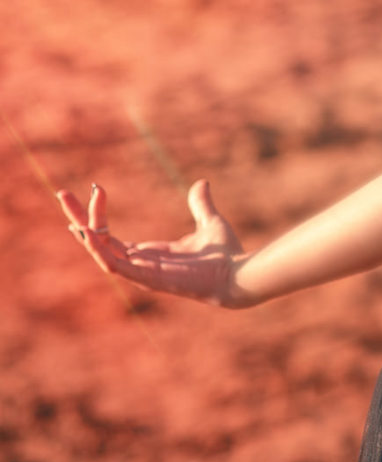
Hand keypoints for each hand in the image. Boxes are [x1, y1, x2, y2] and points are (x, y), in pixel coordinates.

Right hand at [57, 181, 251, 308]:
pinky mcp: (147, 278)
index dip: (97, 215)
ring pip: (100, 251)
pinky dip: (98, 248)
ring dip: (84, 228)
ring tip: (70, 204)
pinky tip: (87, 229)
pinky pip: (113, 265)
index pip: (110, 236)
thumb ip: (201, 204)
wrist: (239, 273)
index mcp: (149, 254)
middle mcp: (140, 264)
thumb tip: (202, 183)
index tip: (95, 188)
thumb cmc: (226, 255)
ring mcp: (141, 273)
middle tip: (62, 193)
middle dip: (79, 218)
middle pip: (98, 241)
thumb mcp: (209, 222)